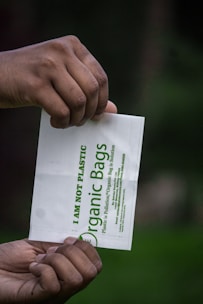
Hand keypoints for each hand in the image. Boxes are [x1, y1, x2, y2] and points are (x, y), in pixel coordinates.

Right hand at [0, 35, 116, 127]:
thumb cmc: (31, 77)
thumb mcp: (61, 76)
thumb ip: (86, 89)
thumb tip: (112, 111)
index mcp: (72, 46)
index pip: (101, 77)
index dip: (102, 101)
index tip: (96, 114)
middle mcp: (61, 51)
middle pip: (92, 90)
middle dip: (90, 112)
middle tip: (80, 121)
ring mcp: (48, 66)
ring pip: (79, 101)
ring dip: (76, 119)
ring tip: (68, 122)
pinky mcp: (35, 84)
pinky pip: (62, 110)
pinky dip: (62, 122)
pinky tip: (55, 122)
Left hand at [0, 237, 101, 302]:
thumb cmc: (13, 256)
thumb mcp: (41, 244)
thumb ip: (60, 243)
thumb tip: (78, 239)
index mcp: (70, 272)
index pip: (96, 265)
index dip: (87, 248)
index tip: (68, 240)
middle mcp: (66, 286)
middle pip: (91, 272)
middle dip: (73, 253)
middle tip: (53, 250)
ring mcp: (54, 295)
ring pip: (76, 279)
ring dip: (57, 260)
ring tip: (41, 258)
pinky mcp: (38, 298)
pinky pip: (53, 285)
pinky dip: (43, 269)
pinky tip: (33, 267)